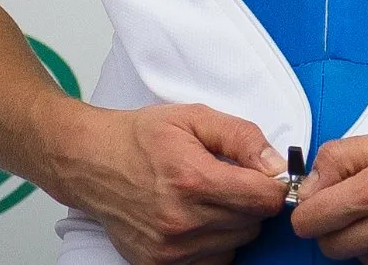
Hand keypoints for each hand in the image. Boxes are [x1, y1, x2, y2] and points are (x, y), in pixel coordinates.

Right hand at [44, 99, 289, 264]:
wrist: (91, 162)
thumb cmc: (141, 137)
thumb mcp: (194, 117)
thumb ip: (241, 137)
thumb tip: (276, 165)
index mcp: (192, 179)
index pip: (264, 199)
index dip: (273, 184)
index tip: (266, 174)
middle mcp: (180, 220)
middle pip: (253, 223)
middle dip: (250, 200)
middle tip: (229, 180)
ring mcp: (168, 249)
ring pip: (236, 244)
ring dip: (233, 222)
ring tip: (208, 197)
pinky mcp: (158, 264)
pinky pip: (213, 261)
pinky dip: (215, 243)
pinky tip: (198, 219)